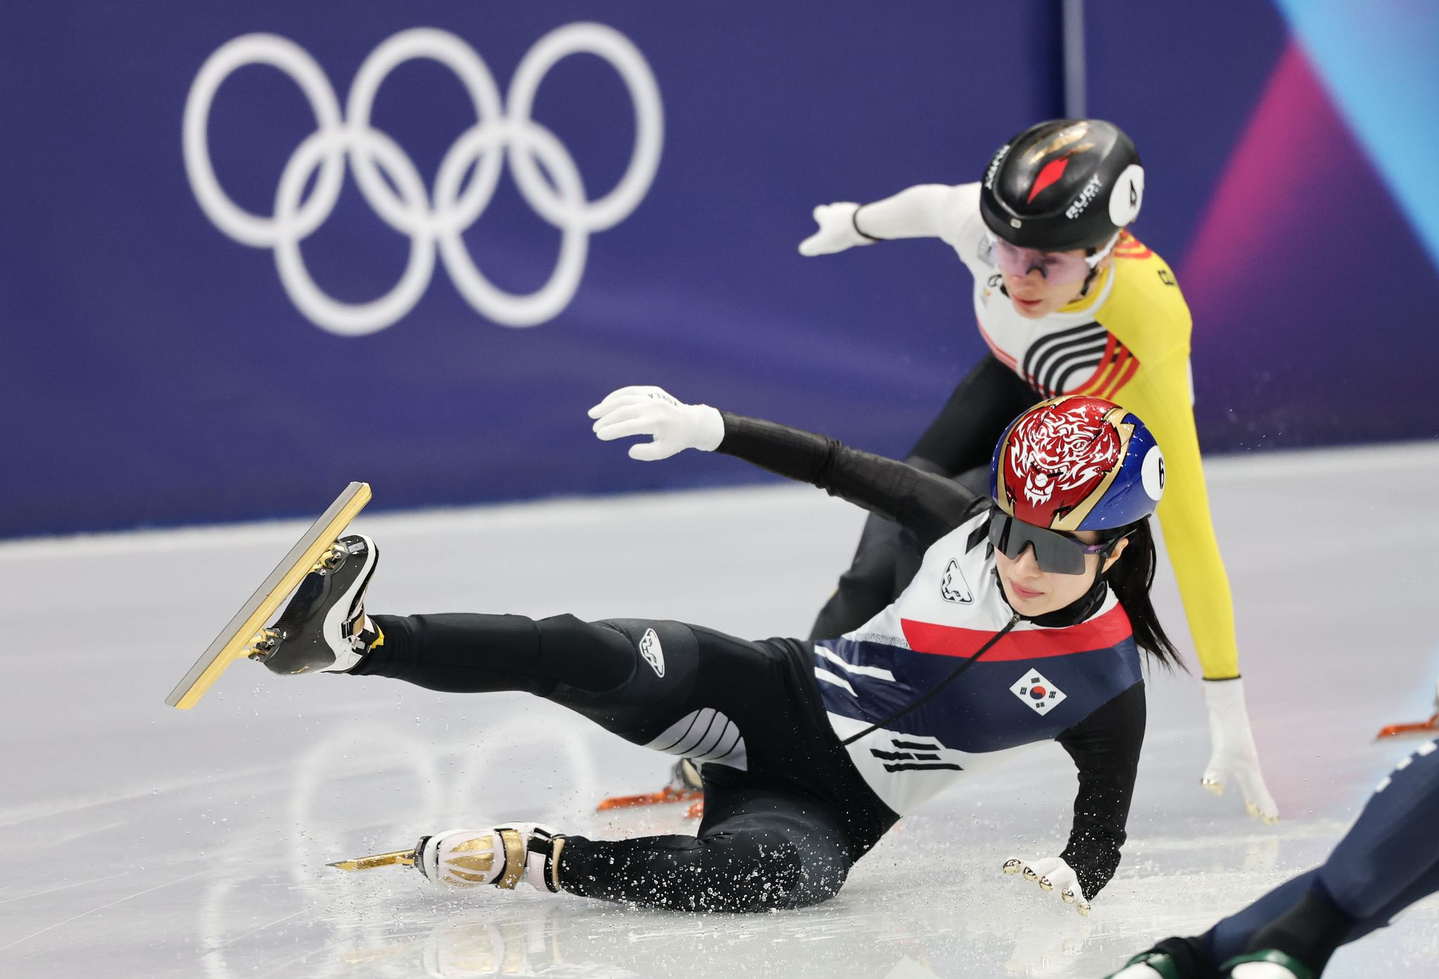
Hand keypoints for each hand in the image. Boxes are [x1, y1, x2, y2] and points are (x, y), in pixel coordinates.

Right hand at [588, 386, 724, 460]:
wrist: (691, 422)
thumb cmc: (675, 440)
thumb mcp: (664, 452)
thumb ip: (647, 453)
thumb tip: (630, 451)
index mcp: (657, 422)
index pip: (629, 426)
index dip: (613, 430)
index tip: (600, 435)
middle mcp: (653, 406)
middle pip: (623, 411)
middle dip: (606, 420)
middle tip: (595, 429)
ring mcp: (652, 396)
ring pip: (624, 398)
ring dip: (606, 406)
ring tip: (593, 414)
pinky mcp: (651, 390)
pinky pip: (629, 391)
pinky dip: (615, 397)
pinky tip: (605, 404)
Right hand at [798, 202, 873, 255]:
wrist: (863, 224)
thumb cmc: (840, 233)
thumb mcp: (823, 243)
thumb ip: (812, 246)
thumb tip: (803, 250)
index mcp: (827, 215)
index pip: (819, 211)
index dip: (819, 216)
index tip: (820, 221)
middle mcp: (840, 209)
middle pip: (834, 208)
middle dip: (834, 215)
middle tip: (835, 223)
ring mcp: (854, 210)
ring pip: (849, 211)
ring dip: (848, 218)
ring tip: (850, 227)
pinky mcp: (867, 214)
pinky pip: (862, 216)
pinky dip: (860, 222)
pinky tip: (863, 230)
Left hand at [1003, 856, 1090, 915]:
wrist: (1065, 880)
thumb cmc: (1044, 873)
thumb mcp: (1034, 868)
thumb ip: (1019, 866)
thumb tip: (1006, 865)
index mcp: (1052, 864)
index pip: (1044, 864)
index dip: (1036, 868)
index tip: (1025, 874)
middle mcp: (1065, 873)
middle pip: (1060, 874)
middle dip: (1052, 878)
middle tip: (1042, 884)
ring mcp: (1073, 887)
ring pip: (1074, 888)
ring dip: (1070, 892)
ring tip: (1065, 896)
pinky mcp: (1079, 901)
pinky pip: (1083, 903)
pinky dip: (1083, 907)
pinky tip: (1083, 911)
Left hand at [1201, 678, 1279, 823]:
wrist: (1225, 700)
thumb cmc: (1227, 725)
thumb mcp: (1222, 749)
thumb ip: (1217, 768)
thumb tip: (1212, 788)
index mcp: (1249, 766)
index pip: (1258, 791)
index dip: (1264, 806)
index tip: (1272, 821)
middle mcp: (1247, 761)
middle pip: (1255, 787)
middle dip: (1260, 803)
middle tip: (1267, 820)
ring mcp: (1239, 753)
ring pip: (1248, 778)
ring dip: (1251, 793)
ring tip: (1251, 805)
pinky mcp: (1230, 745)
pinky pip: (1238, 768)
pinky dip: (1239, 778)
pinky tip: (1234, 774)